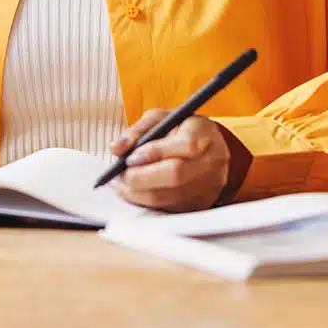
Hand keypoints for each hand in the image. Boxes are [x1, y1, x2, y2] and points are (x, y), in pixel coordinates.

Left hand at [109, 112, 237, 211]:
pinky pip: (168, 208)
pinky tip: (134, 192)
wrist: (209, 148)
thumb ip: (137, 131)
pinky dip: (146, 202)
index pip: (186, 145)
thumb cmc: (182, 130)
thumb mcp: (161, 119)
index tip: (131, 157)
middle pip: (176, 175)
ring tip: (120, 183)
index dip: (155, 152)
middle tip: (118, 175)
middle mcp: (211, 161)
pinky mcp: (200, 204)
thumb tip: (116, 149)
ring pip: (169, 196)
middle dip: (140, 177)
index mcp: (204, 133)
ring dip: (137, 193)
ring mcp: (208, 186)